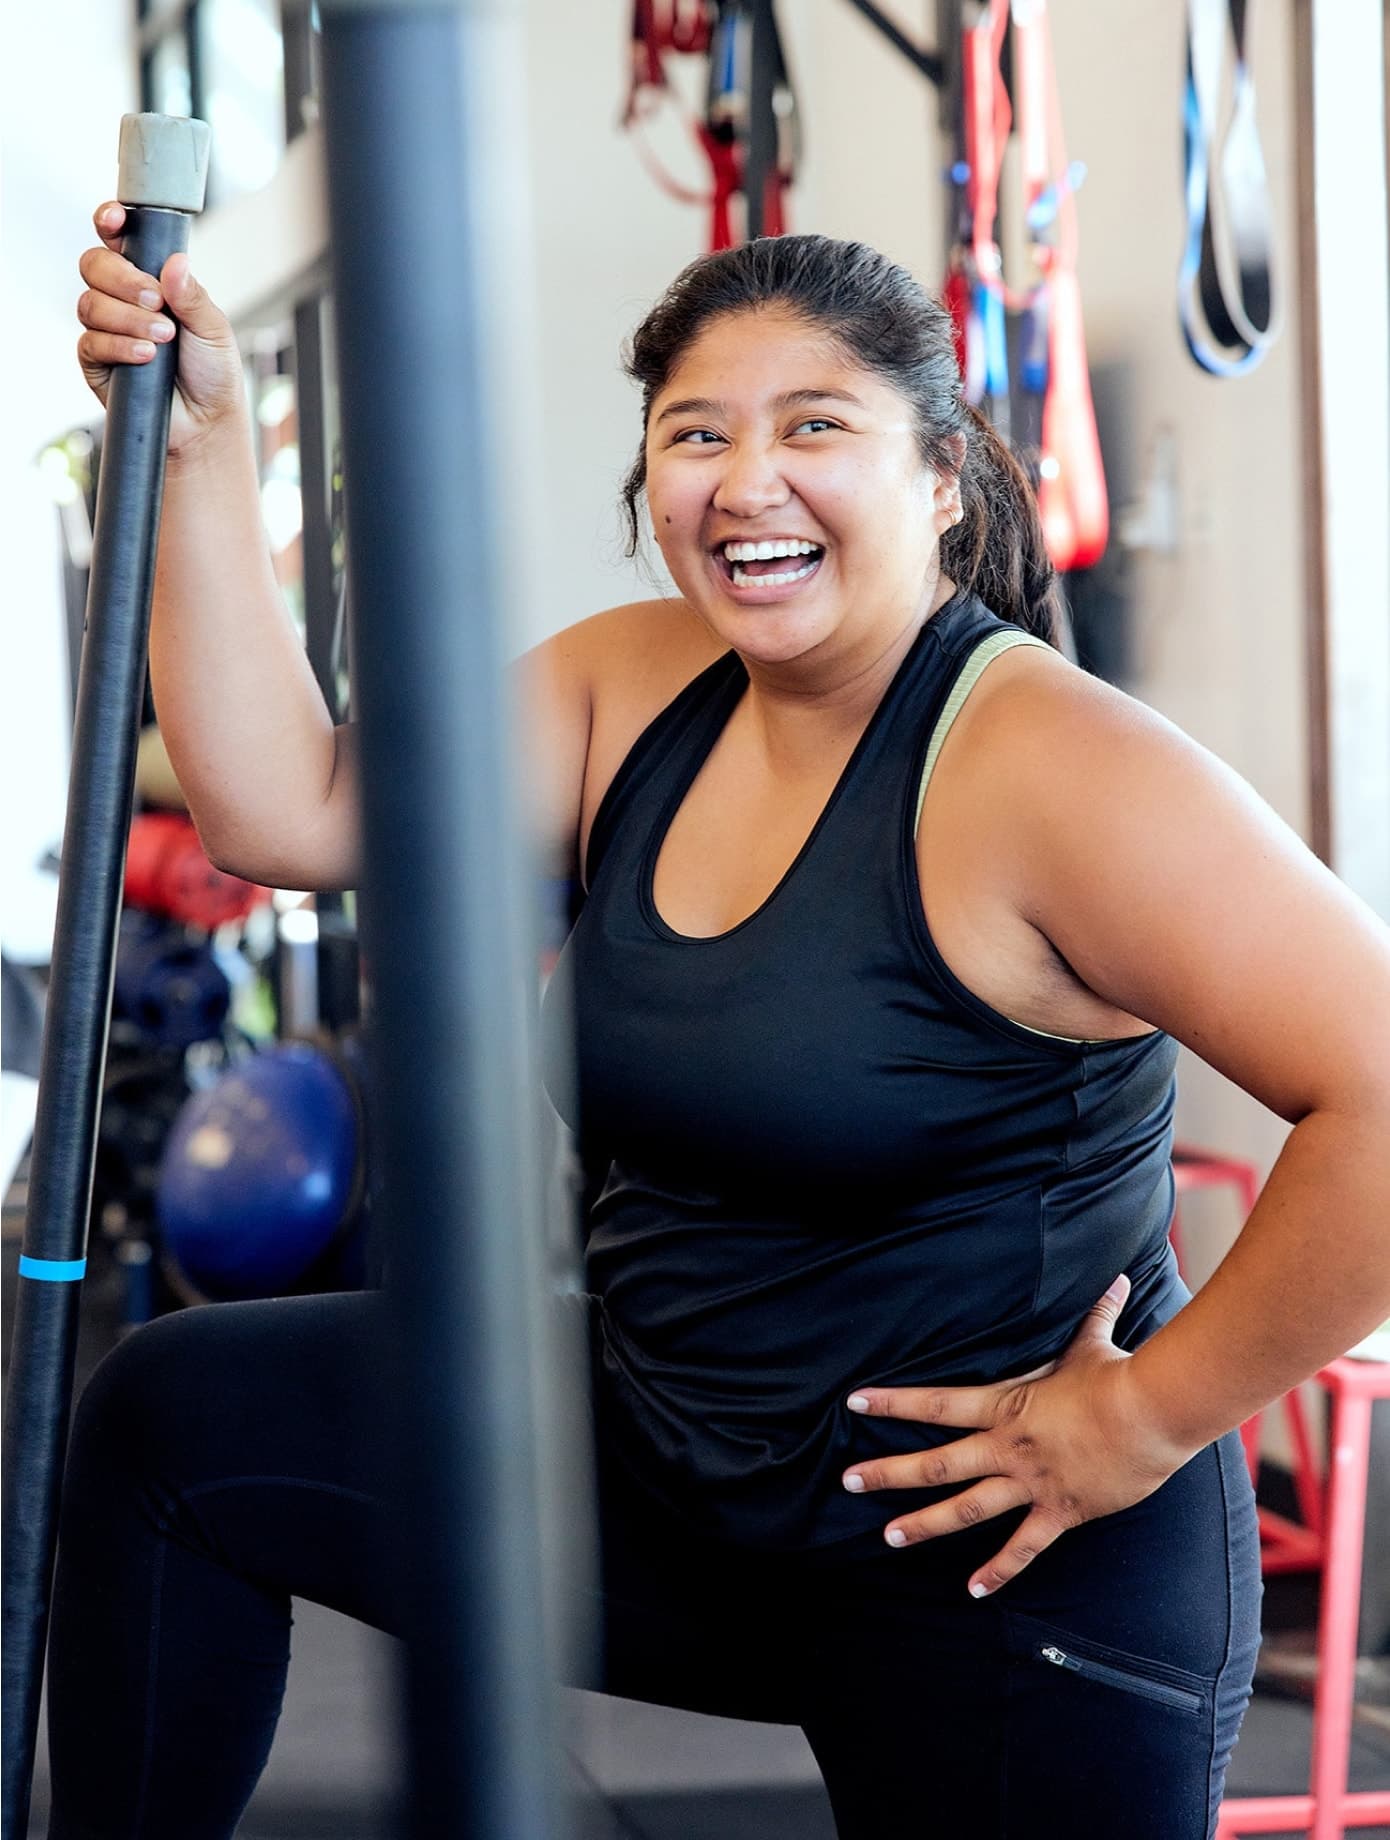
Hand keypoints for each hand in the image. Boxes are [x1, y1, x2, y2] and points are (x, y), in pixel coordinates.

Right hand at [76, 202, 243, 455]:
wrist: (207, 421)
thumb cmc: (212, 372)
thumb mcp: (214, 328)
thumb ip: (193, 296)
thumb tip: (175, 263)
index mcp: (150, 278)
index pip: (118, 239)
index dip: (109, 222)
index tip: (115, 220)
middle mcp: (122, 298)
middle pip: (94, 265)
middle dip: (123, 279)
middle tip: (156, 300)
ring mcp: (106, 328)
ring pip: (90, 303)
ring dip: (128, 318)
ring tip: (164, 337)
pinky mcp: (96, 360)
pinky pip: (91, 342)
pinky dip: (120, 346)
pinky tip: (146, 355)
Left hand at [840, 1274, 1196, 1597]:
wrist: (1153, 1413)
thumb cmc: (1119, 1374)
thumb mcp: (1093, 1341)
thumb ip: (1095, 1311)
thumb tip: (1117, 1276)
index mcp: (1006, 1405)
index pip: (936, 1404)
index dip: (893, 1403)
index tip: (854, 1403)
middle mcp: (1008, 1447)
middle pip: (936, 1463)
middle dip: (888, 1473)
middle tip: (849, 1481)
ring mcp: (1031, 1483)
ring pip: (966, 1509)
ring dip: (925, 1524)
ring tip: (888, 1538)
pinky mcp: (1061, 1511)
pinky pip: (1023, 1548)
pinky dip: (998, 1570)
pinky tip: (973, 1589)